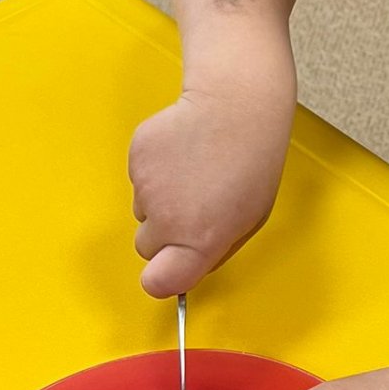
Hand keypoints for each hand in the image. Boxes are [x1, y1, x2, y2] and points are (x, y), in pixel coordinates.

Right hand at [128, 80, 291, 297]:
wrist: (236, 106)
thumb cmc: (252, 162)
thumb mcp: (250, 219)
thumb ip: (214, 250)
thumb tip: (188, 267)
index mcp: (200, 241)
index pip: (157, 283)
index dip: (160, 279)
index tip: (167, 270)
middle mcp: (168, 219)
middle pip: (145, 247)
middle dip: (163, 235)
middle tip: (191, 207)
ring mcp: (147, 188)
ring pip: (142, 210)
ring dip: (160, 199)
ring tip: (193, 171)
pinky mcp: (136, 158)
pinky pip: (137, 179)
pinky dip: (154, 170)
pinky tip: (181, 152)